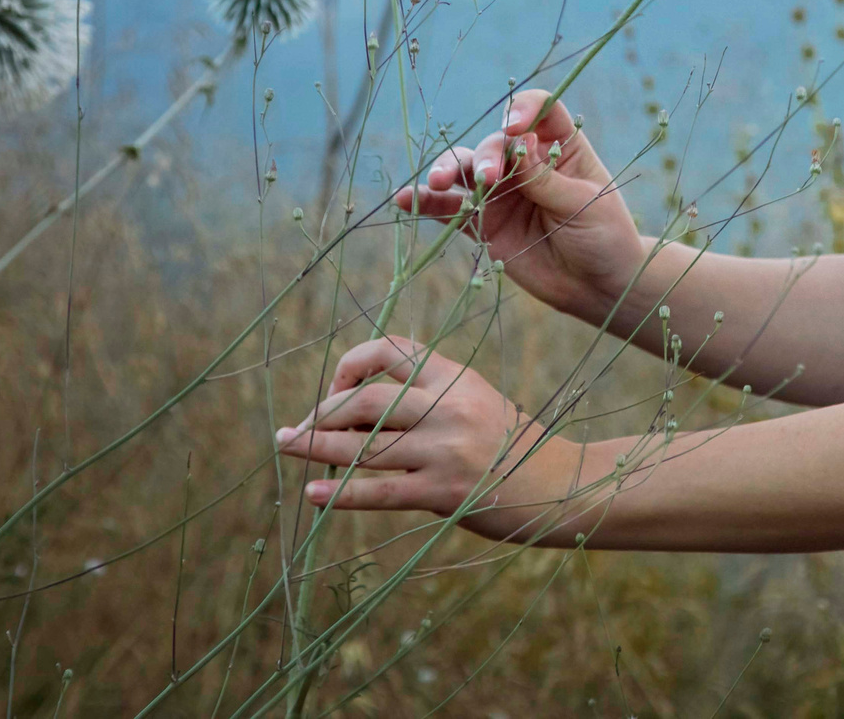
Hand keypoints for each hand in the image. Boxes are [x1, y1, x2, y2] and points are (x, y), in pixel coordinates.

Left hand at [276, 334, 582, 537]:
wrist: (558, 486)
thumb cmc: (509, 443)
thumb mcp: (476, 398)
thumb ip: (428, 394)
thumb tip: (358, 404)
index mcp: (455, 376)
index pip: (389, 350)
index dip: (351, 364)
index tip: (334, 389)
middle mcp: (448, 408)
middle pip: (365, 401)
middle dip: (321, 413)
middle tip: (296, 430)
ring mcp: (445, 451)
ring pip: (363, 447)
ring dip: (316, 447)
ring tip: (286, 447)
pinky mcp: (443, 493)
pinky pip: (379, 492)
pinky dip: (340, 493)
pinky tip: (313, 494)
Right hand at [394, 89, 646, 321]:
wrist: (596, 285)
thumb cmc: (603, 236)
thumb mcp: (583, 204)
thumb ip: (546, 178)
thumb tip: (520, 142)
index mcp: (560, 147)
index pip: (540, 111)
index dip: (524, 110)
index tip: (516, 125)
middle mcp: (526, 163)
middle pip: (496, 143)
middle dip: (487, 155)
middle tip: (488, 178)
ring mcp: (502, 193)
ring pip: (466, 170)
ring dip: (448, 171)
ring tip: (437, 184)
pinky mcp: (484, 224)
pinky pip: (450, 209)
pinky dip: (427, 203)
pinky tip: (406, 199)